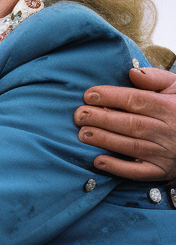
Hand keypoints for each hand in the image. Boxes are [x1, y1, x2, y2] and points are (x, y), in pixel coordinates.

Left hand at [74, 66, 175, 181]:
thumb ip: (156, 78)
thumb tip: (132, 72)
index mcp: (170, 107)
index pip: (136, 100)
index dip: (110, 97)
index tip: (88, 95)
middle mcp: (169, 131)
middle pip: (131, 124)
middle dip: (102, 119)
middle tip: (79, 115)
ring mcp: (165, 153)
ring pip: (132, 146)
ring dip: (105, 140)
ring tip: (82, 133)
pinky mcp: (162, 171)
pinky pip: (139, 172)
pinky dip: (117, 168)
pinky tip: (98, 161)